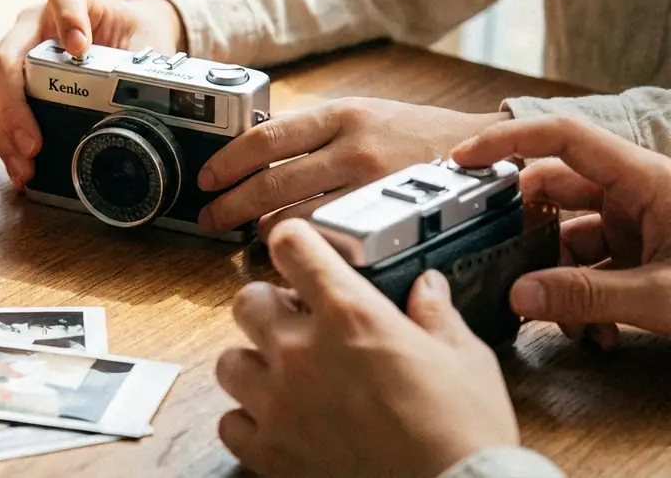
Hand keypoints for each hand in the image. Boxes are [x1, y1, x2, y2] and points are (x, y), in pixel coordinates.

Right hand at [0, 0, 184, 188]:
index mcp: (73, 1)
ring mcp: (17, 52)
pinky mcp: (12, 82)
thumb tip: (154, 106)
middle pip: (6, 55)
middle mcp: (34, 24)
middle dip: (15, 104)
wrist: (123, 36)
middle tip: (34, 144)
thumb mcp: (147, 43)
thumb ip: (148, 67)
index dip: (68, 18)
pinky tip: (19, 167)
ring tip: (25, 166)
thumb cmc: (132, 34)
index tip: (78, 48)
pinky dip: (6, 141)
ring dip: (5, 132)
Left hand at [198, 97, 511, 238]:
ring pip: (297, 217)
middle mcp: (354, 147)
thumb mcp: (363, 115)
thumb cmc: (415, 137)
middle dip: (231, 205)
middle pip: (271, 182)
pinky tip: (293, 254)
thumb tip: (253, 149)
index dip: (227, 161)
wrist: (490, 153)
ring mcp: (373, 187)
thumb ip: (313, 132)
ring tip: (246, 239)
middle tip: (210, 219)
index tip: (206, 179)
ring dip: (262, 231)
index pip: (265, 137)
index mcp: (341, 114)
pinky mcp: (390, 220)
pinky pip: (332, 242)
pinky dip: (305, 249)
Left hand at [217, 220, 517, 477]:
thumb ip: (435, 315)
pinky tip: (279, 423)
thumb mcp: (464, 358)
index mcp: (350, 313)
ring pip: (229, 362)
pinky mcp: (270, 451)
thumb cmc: (463, 432)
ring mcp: (279, 403)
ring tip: (283, 377)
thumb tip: (427, 287)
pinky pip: (230, 423)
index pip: (291, 245)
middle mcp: (302, 351)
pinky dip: (248, 421)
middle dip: (268, 307)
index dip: (294, 242)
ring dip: (253, 364)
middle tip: (294, 323)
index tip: (299, 251)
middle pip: (246, 301)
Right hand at [452, 115, 670, 346]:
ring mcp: (644, 224)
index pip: (560, 137)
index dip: (506, 140)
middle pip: (556, 192)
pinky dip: (586, 296)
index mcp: (645, 179)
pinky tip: (598, 332)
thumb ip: (585, 296)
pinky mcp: (649, 255)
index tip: (461, 160)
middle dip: (525, 232)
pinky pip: (597, 265)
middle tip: (492, 258)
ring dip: (558, 278)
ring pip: (573, 237)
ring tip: (563, 321)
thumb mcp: (663, 297)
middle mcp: (639, 192)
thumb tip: (518, 297)